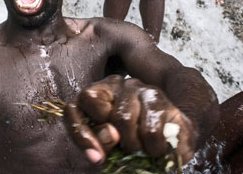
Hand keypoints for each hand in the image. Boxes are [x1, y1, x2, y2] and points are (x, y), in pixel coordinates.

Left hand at [65, 75, 195, 164]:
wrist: (168, 131)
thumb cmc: (130, 136)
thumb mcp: (108, 143)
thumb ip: (99, 144)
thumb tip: (100, 149)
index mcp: (92, 95)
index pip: (73, 109)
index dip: (82, 136)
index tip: (96, 157)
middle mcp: (112, 84)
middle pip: (103, 115)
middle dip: (114, 141)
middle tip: (126, 151)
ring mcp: (134, 86)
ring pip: (124, 119)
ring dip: (134, 145)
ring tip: (142, 150)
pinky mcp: (155, 95)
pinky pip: (150, 128)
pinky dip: (153, 147)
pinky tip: (156, 149)